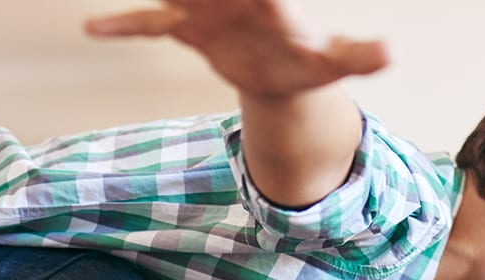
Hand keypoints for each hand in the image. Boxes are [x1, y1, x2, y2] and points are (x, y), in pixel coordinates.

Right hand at [86, 0, 388, 99]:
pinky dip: (125, 26)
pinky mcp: (189, 27)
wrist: (283, 68)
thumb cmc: (310, 60)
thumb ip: (360, 55)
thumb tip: (391, 53)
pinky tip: (93, 27)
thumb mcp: (336, 63)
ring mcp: (208, 10)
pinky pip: (151, 24)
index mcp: (272, 3)